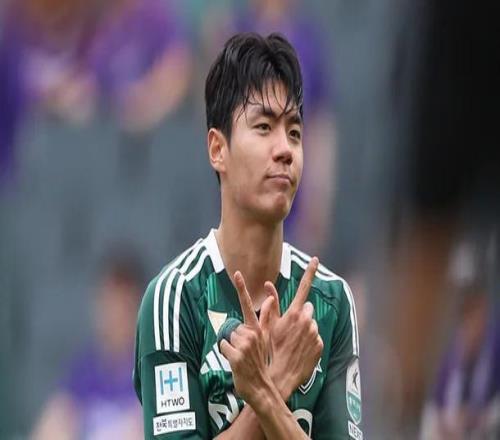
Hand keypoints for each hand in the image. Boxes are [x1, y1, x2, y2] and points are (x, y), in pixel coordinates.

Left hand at [219, 271, 275, 406]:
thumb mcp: (266, 339)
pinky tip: (235, 362)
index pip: (249, 305)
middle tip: (244, 353)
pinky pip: (223, 347)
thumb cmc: (261, 362)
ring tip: (241, 358)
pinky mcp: (236, 356)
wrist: (261, 387)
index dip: (242, 288)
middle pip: (232, 327)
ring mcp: (244, 345)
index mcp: (258, 329)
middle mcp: (251, 334)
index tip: (237, 274)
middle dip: (234, 339)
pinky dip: (225, 354)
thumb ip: (267, 318)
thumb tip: (270, 298)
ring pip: (227, 337)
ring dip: (230, 347)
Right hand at [265, 257, 323, 398]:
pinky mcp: (320, 344)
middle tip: (289, 327)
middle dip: (300, 313)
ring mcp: (315, 332)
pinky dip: (308, 340)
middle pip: (307, 308)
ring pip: (311, 323)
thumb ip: (270, 305)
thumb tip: (269, 288)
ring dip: (304, 328)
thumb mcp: (266, 326)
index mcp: (294, 313)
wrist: (281, 374)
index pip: (303, 287)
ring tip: (292, 341)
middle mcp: (307, 320)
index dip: (310, 271)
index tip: (315, 259)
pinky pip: (315, 336)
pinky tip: (299, 349)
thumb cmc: (271, 349)